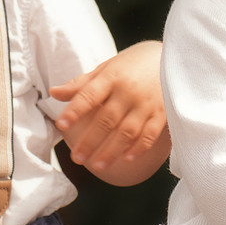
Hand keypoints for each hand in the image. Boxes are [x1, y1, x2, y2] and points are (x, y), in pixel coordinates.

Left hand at [52, 40, 168, 183]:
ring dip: (112, 150)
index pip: (89, 95)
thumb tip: (54, 92)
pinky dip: (139, 147)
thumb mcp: (106, 68)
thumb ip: (81, 84)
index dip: (75, 110)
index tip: (61, 125)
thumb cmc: (132, 65)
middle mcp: (129, 91)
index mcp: (112, 77)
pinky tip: (126, 158)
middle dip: (90, 140)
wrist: (171, 59)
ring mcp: (147, 103)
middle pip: (106, 119)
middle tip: (76, 158)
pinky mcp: (163, 113)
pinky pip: (150, 134)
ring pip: (127, 131)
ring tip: (97, 165)